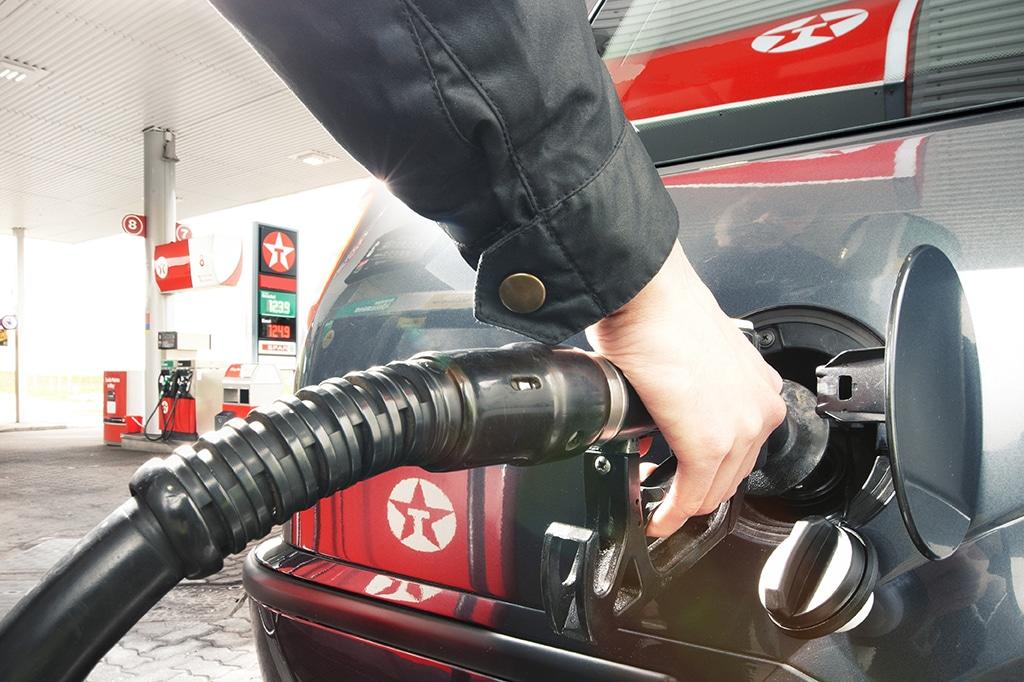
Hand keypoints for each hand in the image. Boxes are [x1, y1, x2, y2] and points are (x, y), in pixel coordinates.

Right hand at [586, 243, 785, 536]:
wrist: (647, 292)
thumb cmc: (660, 309)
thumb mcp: (692, 355)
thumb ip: (691, 387)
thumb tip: (664, 405)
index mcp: (759, 385)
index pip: (741, 450)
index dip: (709, 472)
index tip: (685, 480)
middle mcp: (760, 408)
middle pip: (731, 475)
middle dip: (695, 491)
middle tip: (663, 493)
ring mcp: (740, 427)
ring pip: (713, 490)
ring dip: (682, 502)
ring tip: (654, 500)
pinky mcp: (709, 443)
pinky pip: (692, 495)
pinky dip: (671, 513)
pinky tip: (657, 517)